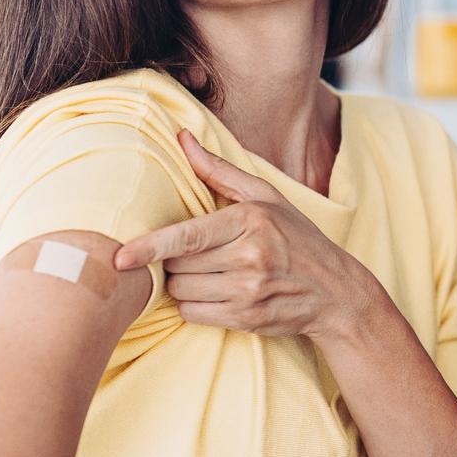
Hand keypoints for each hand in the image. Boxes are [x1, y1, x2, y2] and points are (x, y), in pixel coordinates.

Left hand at [112, 130, 375, 342]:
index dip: (150, 247)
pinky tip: (216, 295)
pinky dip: (194, 306)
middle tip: (198, 255)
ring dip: (183, 284)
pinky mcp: (246, 318)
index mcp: (251, 220)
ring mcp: (248, 290)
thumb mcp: (267, 198)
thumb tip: (182, 137)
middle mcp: (250, 256)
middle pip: (178, 263)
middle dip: (175, 260)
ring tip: (210, 274)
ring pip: (181, 290)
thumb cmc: (297, 238)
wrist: (336, 292)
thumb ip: (219, 171)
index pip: (188, 236)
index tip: (120, 256)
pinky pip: (193, 314)